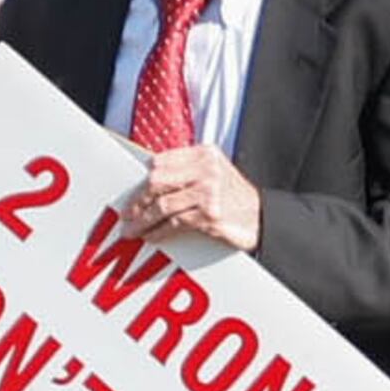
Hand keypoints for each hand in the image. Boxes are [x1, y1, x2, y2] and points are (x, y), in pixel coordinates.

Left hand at [128, 144, 263, 251]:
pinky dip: (159, 232)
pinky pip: (174, 223)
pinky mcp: (210, 215)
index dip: (142, 179)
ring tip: (132, 230)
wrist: (263, 218)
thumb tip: (147, 185)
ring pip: (162, 205)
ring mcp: (209, 192)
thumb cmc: (234, 198)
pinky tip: (152, 236)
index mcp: (204, 154)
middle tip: (127, 214)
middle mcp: (206, 169)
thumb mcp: (214, 173)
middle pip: (157, 180)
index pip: (161, 160)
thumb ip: (187, 172)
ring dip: (142, 221)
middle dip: (137, 200)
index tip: (132, 193)